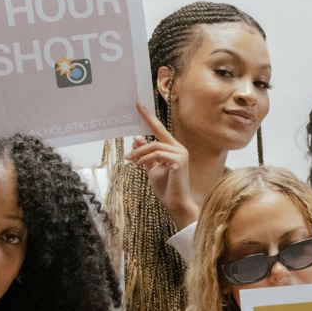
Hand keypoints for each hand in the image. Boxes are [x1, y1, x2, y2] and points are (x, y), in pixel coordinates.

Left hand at [127, 97, 197, 228]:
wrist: (175, 204)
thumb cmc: (166, 188)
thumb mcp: (152, 168)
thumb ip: (146, 154)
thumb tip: (138, 138)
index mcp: (174, 149)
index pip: (160, 130)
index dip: (149, 118)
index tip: (138, 106)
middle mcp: (180, 148)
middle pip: (158, 134)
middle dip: (145, 125)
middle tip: (132, 119)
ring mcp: (181, 154)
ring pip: (155, 146)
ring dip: (139, 152)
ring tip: (129, 160)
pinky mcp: (179, 161)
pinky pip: (158, 155)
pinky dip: (146, 159)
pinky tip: (138, 164)